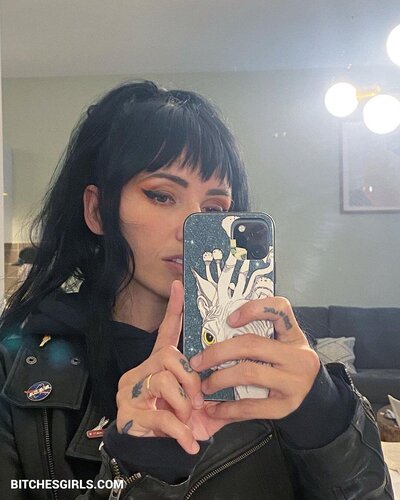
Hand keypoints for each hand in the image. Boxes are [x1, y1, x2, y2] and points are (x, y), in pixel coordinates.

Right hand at [115, 280, 231, 453]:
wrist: (151, 454)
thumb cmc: (177, 423)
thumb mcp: (199, 408)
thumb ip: (216, 393)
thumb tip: (239, 379)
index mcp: (159, 365)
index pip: (166, 332)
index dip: (174, 310)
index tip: (180, 286)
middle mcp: (143, 371)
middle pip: (169, 356)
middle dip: (190, 379)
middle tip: (198, 400)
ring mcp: (133, 392)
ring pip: (162, 381)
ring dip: (182, 403)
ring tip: (188, 418)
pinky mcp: (129, 414)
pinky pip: (160, 415)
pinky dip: (180, 431)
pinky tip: (189, 442)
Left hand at [190, 297, 320, 420]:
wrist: (312, 395)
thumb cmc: (285, 363)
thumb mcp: (281, 343)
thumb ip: (257, 332)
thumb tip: (213, 329)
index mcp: (293, 335)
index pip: (280, 309)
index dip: (253, 309)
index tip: (230, 319)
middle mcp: (298, 356)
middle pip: (251, 345)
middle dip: (218, 352)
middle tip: (197, 361)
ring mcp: (294, 382)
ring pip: (249, 373)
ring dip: (219, 379)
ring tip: (204, 385)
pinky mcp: (286, 406)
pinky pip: (251, 406)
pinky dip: (227, 408)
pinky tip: (214, 409)